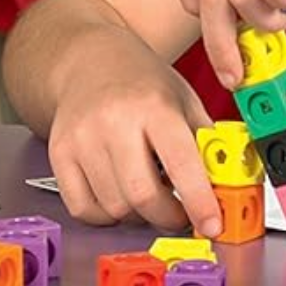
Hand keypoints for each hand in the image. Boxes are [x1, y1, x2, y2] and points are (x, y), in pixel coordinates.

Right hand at [45, 35, 221, 237]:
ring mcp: (82, 138)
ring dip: (139, 215)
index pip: (181, 164)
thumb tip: (225, 188)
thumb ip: (204, 143)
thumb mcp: (184, 99)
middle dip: (169, 217)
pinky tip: (118, 196)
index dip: (200, 202)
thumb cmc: (141, 82)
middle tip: (180, 215)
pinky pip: (83, 209)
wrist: (89, 59)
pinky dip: (106, 215)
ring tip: (148, 193)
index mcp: (154, 105)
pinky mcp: (59, 153)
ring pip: (115, 208)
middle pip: (143, 196)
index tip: (212, 225)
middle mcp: (114, 121)